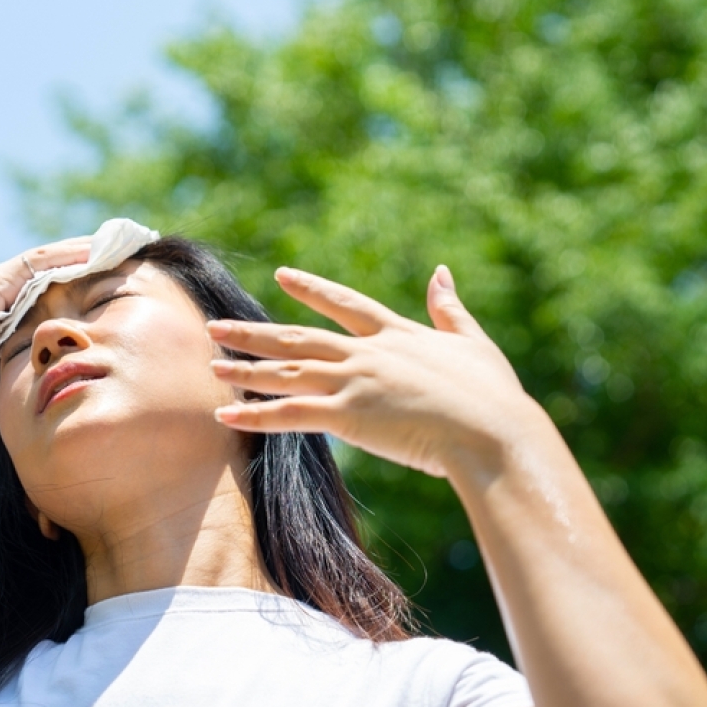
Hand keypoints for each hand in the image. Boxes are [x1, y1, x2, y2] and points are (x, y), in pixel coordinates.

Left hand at [208, 265, 541, 478]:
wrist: (495, 434)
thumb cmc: (494, 397)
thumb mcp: (473, 342)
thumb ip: (451, 308)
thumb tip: (442, 272)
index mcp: (397, 334)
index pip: (345, 304)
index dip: (312, 290)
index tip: (282, 276)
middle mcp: (368, 353)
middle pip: (298, 338)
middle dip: (254, 333)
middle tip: (216, 327)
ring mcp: (355, 382)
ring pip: (286, 372)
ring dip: (246, 369)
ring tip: (212, 364)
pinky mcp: (348, 416)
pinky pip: (290, 415)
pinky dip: (255, 416)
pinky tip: (225, 416)